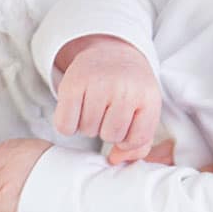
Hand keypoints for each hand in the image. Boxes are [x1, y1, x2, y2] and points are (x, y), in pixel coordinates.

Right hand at [52, 35, 161, 159]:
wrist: (111, 52)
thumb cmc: (130, 89)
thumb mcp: (144, 110)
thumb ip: (139, 143)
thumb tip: (116, 159)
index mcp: (147, 96)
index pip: (136, 139)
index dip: (127, 140)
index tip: (124, 125)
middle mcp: (124, 88)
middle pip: (110, 135)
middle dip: (106, 130)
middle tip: (106, 112)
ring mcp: (98, 84)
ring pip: (87, 130)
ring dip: (87, 125)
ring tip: (93, 107)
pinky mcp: (73, 83)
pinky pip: (65, 125)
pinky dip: (68, 124)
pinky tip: (76, 110)